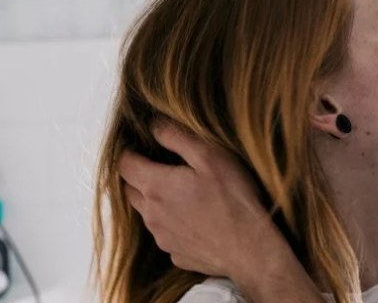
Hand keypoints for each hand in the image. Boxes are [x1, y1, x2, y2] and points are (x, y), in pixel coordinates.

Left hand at [118, 121, 286, 277]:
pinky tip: (198, 220)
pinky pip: (167, 234)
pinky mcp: (176, 254)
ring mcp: (162, 237)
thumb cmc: (234, 199)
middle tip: (164, 167)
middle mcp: (152, 214)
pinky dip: (175, 224)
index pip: (125, 164)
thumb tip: (155, 126)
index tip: (143, 147)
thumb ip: (177, 137)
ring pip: (148, 213)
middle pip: (131, 190)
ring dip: (158, 201)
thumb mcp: (211, 156)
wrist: (249, 248)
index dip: (131, 152)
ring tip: (185, 194)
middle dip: (140, 176)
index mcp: (156, 186)